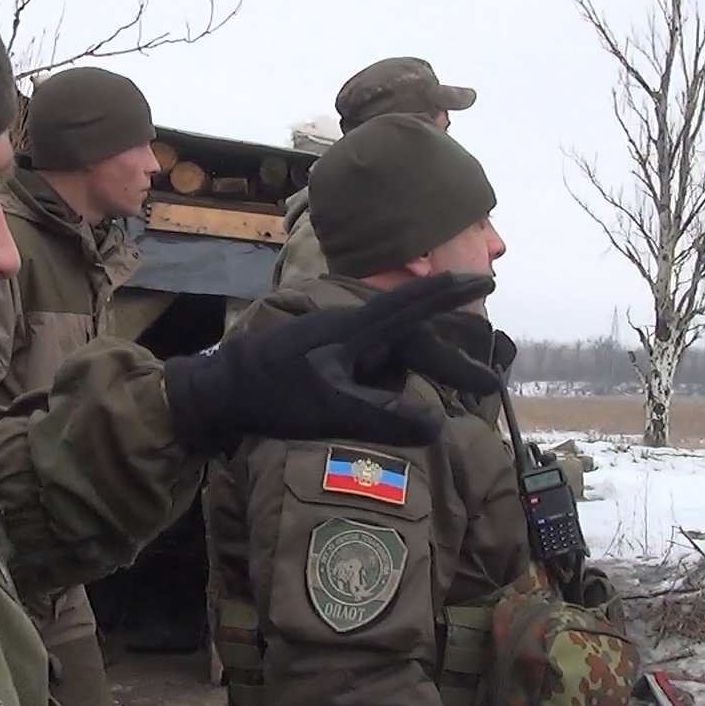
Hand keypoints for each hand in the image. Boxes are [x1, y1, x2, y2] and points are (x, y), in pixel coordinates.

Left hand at [162, 273, 500, 454]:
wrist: (216, 391)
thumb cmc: (271, 396)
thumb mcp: (330, 411)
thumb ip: (383, 417)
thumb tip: (438, 427)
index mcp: (355, 329)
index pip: (414, 305)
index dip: (452, 293)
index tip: (487, 279)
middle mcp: (350, 328)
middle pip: (413, 336)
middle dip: (451, 359)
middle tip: (487, 384)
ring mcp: (336, 341)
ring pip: (394, 350)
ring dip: (424, 367)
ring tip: (450, 392)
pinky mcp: (325, 357)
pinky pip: (375, 362)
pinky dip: (396, 377)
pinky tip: (398, 397)